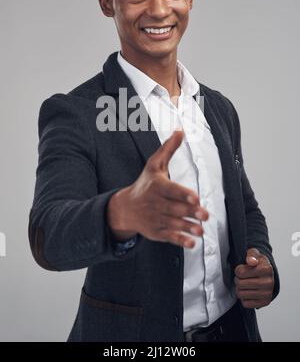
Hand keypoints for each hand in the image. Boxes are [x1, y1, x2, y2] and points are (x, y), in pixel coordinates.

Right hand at [107, 129, 208, 248]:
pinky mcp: (156, 232)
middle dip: (191, 213)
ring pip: (174, 224)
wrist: (125, 208)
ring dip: (188, 228)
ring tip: (201, 230)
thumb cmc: (145, 183)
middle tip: (205, 215)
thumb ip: (168, 149)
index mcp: (156, 186)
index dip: (183, 195)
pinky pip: (169, 237)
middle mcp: (155, 203)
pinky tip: (192, 243)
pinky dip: (180, 241)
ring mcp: (155, 219)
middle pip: (175, 209)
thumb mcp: (154, 164)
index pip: (171, 191)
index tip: (195, 198)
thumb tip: (180, 130)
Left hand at [234, 248, 273, 308]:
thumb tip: (251, 261)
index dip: (238, 270)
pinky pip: (245, 303)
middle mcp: (268, 282)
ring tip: (244, 284)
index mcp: (266, 269)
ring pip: (241, 294)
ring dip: (239, 289)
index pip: (240, 272)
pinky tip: (248, 292)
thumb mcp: (254, 254)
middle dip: (237, 280)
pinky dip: (244, 298)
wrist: (268, 275)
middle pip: (239, 284)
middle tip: (242, 278)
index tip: (243, 269)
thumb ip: (251, 254)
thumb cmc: (258, 263)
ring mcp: (267, 293)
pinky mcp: (265, 302)